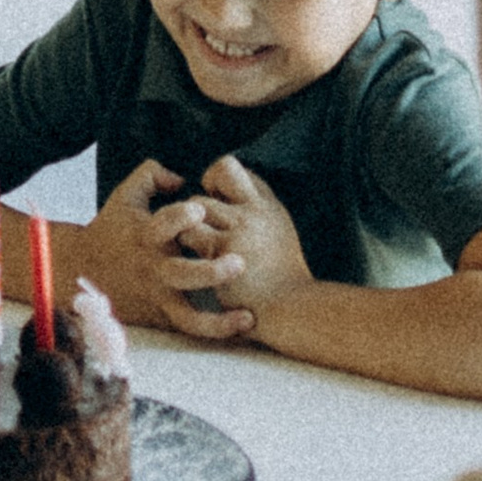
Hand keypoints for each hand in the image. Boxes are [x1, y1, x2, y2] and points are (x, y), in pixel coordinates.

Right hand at [80, 156, 255, 341]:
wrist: (83, 270)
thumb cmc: (113, 227)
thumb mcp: (127, 194)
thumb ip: (153, 175)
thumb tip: (182, 179)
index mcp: (146, 236)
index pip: (162, 226)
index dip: (180, 217)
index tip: (200, 208)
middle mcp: (154, 269)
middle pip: (182, 277)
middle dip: (211, 272)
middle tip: (239, 264)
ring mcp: (159, 296)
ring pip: (188, 316)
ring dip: (218, 320)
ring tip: (247, 315)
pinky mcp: (163, 316)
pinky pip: (191, 328)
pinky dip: (217, 330)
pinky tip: (244, 325)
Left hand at [177, 154, 313, 324]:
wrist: (294, 311)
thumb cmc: (283, 280)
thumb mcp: (277, 232)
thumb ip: (255, 211)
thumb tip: (225, 192)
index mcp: (268, 204)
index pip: (233, 169)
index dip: (218, 182)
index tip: (219, 207)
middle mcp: (255, 210)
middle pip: (218, 173)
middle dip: (202, 201)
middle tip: (204, 226)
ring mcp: (239, 228)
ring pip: (195, 206)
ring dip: (190, 226)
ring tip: (197, 248)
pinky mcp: (222, 251)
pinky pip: (190, 234)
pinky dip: (187, 247)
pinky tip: (195, 263)